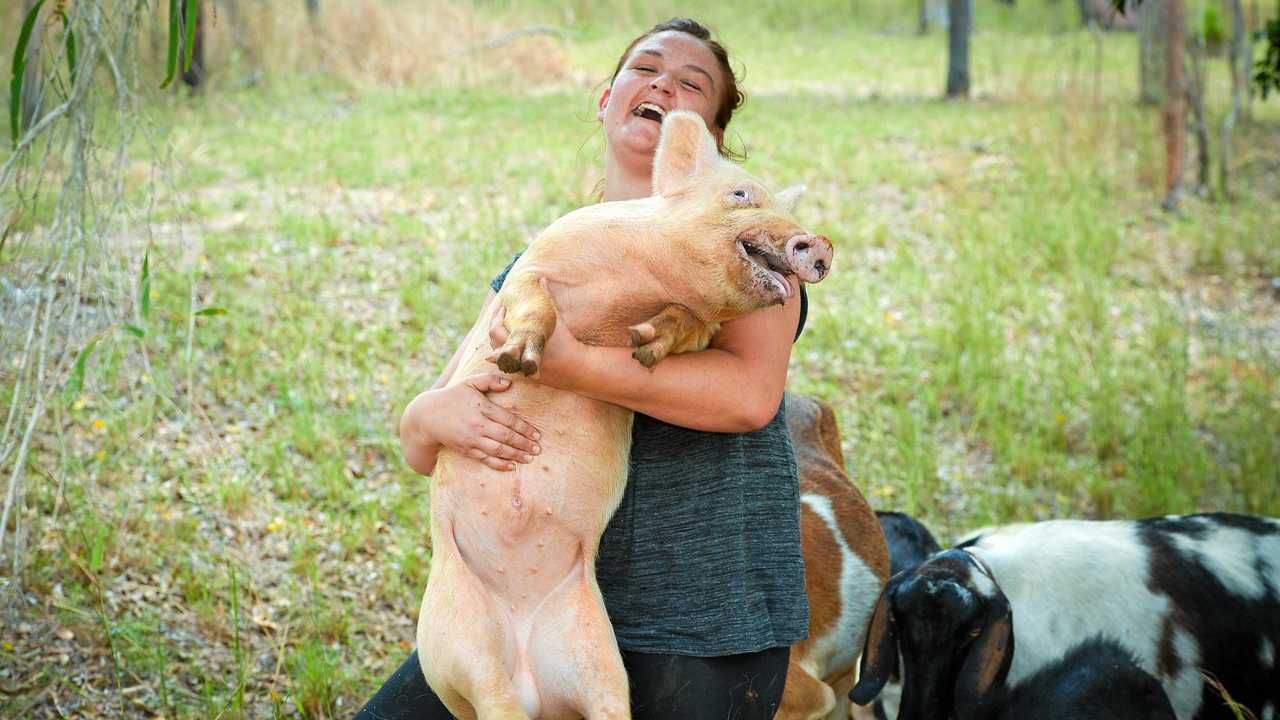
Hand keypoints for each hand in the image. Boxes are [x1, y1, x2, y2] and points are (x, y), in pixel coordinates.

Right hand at [400, 373, 541, 471]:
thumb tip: (509, 384)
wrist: (428, 416)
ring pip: (498, 450)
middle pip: (506, 436)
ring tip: (529, 458)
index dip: (525, 428)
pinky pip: (485, 459)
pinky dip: (499, 464)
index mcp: (482, 407)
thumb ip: (489, 380)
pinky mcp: (466, 449)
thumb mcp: (469, 382)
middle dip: (524, 444)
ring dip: (516, 455)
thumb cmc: (453, 396)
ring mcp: (472, 439)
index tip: (537, 434)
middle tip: (538, 449)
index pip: (509, 420)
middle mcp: (478, 425)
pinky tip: (511, 465)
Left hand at [488, 283, 582, 388]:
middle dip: (494, 328)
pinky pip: (508, 365)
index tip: (502, 308)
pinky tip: (502, 349)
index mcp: (521, 340)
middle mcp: (516, 355)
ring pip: (498, 354)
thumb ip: (546, 298)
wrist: (576, 368)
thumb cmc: (565, 341)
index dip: (496, 316)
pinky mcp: (524, 374)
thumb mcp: (554, 319)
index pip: (496, 328)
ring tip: (500, 329)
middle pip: (493, 341)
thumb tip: (541, 278)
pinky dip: (504, 355)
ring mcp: (519, 366)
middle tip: (499, 317)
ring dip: (497, 342)